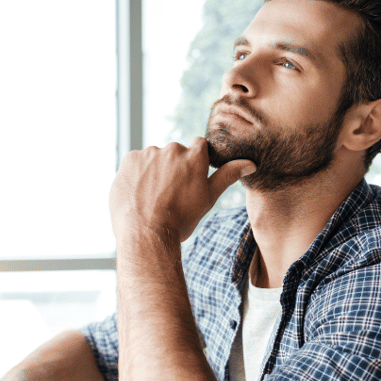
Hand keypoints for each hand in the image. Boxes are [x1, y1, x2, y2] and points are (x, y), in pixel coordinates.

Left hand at [110, 138, 254, 243]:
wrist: (147, 233)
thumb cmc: (181, 219)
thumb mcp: (208, 198)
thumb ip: (227, 175)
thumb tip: (250, 163)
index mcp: (195, 156)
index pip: (199, 146)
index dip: (194, 163)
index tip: (188, 178)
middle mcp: (172, 149)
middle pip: (174, 153)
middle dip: (173, 168)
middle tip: (169, 194)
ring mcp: (149, 153)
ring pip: (154, 158)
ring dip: (153, 171)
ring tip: (152, 197)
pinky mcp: (129, 159)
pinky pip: (135, 163)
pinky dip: (136, 175)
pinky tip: (138, 193)